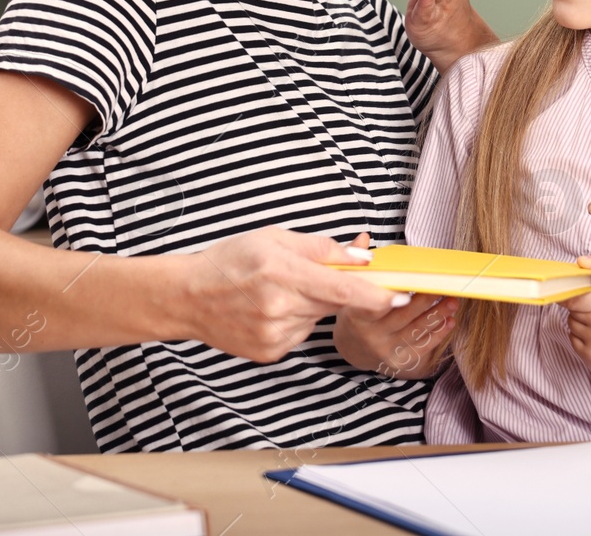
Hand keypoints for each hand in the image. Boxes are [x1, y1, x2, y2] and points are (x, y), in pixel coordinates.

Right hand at [182, 227, 402, 363]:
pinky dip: (294, 321)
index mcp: (285, 273)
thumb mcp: (274, 238)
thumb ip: (321, 248)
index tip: (402, 295)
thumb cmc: (229, 261)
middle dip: (335, 289)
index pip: (344, 289)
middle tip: (309, 275)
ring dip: (310, 304)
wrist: (188, 298)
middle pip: (334, 302)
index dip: (377, 295)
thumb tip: (360, 257)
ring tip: (277, 292)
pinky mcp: (271, 353)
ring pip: (317, 318)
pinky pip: (300, 334)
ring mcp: (276, 335)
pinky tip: (268, 310)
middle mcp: (282, 308)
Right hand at [334, 234, 459, 376]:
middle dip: (426, 300)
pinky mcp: (399, 362)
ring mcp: (385, 350)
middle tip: (444, 285)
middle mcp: (370, 334)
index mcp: (357, 314)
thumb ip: (360, 265)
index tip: (417, 280)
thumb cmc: (356, 311)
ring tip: (453, 301)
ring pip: (416, 331)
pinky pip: (422, 348)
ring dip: (437, 315)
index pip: (379, 302)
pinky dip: (438, 334)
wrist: (352, 348)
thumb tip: (364, 237)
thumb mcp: (352, 290)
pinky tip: (450, 321)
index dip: (399, 292)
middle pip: (403, 315)